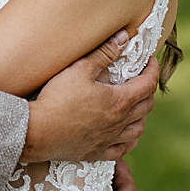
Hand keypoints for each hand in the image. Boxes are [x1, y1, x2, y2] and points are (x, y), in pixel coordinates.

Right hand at [21, 31, 158, 163]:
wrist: (37, 133)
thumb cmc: (57, 99)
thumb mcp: (80, 69)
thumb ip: (104, 53)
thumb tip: (124, 37)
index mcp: (119, 101)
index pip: (148, 84)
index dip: (152, 70)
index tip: (151, 62)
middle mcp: (119, 123)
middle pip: (146, 106)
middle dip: (148, 90)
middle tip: (142, 80)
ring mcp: (109, 140)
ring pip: (138, 130)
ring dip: (141, 116)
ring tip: (135, 107)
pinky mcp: (97, 153)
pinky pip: (122, 150)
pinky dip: (128, 141)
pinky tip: (123, 135)